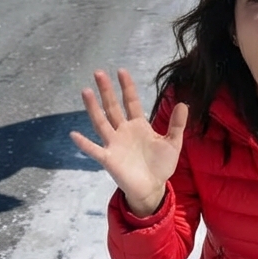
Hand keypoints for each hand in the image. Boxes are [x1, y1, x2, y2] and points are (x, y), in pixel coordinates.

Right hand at [70, 69, 186, 216]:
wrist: (152, 188)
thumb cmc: (161, 165)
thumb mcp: (173, 143)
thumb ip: (177, 125)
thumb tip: (183, 104)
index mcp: (138, 125)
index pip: (131, 102)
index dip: (127, 87)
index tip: (121, 71)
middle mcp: (123, 131)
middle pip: (112, 107)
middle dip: (106, 90)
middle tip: (99, 72)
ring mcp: (114, 144)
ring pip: (101, 122)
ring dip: (93, 108)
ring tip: (86, 91)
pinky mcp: (109, 159)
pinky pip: (94, 150)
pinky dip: (84, 144)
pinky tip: (74, 135)